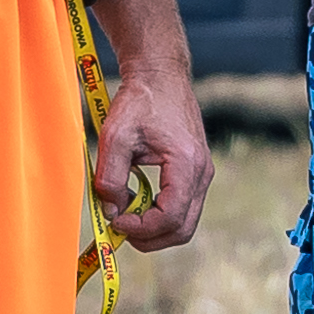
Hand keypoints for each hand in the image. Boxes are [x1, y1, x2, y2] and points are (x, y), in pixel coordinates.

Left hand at [90, 58, 210, 251]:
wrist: (160, 76)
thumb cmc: (140, 101)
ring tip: (124, 210)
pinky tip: (134, 197)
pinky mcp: (195, 172)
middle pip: (183, 228)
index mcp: (187, 165)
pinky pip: (181, 206)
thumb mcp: (116, 136)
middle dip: (149, 237)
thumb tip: (111, 210)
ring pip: (183, 221)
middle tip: (118, 228)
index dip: (142, 228)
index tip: (115, 220)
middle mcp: (202, 173)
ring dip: (153, 226)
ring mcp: (202, 174)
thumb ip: (111, 177)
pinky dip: (158, 213)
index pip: (171, 217)